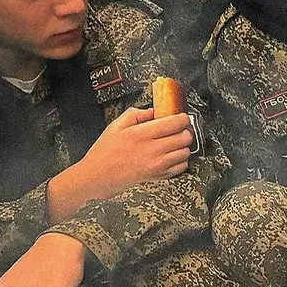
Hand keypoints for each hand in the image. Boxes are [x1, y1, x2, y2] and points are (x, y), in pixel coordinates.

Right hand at [67, 106, 195, 204]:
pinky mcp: (160, 175)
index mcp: (141, 134)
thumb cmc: (106, 150)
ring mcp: (158, 164)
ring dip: (184, 145)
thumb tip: (153, 111)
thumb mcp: (116, 125)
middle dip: (185, 131)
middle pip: (184, 138)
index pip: (173, 123)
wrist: (101, 174)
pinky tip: (171, 155)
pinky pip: (182, 166)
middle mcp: (152, 149)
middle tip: (180, 129)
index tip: (182, 117)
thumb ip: (136, 114)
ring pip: (186, 152)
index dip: (183, 118)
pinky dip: (181, 159)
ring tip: (174, 142)